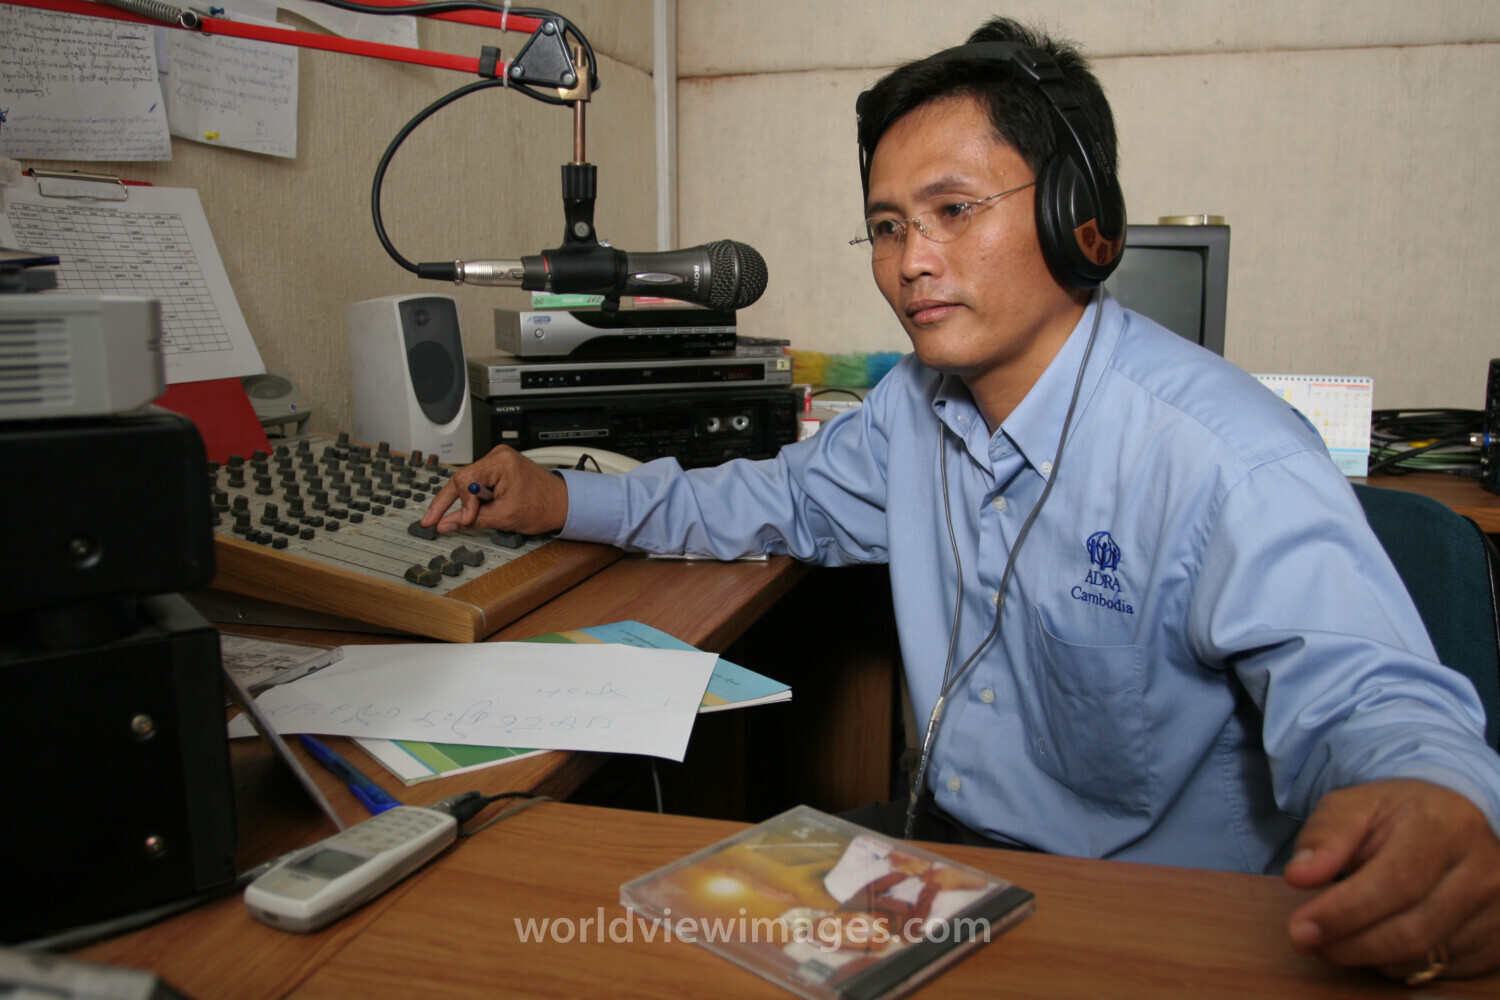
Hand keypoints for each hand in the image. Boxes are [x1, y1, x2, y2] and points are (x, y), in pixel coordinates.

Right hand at [419, 445, 569, 536]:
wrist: (563, 504)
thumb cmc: (543, 506)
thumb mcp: (504, 517)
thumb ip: (472, 520)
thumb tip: (446, 523)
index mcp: (500, 462)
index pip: (465, 479)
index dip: (460, 502)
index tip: (463, 519)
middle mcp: (497, 456)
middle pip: (462, 479)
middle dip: (448, 502)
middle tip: (431, 520)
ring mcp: (498, 462)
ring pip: (467, 483)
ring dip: (464, 502)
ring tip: (462, 518)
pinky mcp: (499, 470)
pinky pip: (477, 484)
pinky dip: (473, 499)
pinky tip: (473, 511)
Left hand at [1284, 779, 1499, 980]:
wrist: (1459, 819)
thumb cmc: (1400, 814)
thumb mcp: (1356, 806)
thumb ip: (1325, 836)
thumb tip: (1299, 875)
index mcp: (1444, 828)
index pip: (1394, 883)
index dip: (1344, 912)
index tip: (1300, 928)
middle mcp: (1481, 871)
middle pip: (1411, 930)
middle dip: (1349, 944)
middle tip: (1306, 942)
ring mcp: (1496, 910)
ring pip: (1426, 956)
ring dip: (1369, 957)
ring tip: (1334, 939)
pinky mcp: (1499, 941)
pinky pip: (1443, 970)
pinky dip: (1400, 964)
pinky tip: (1375, 942)